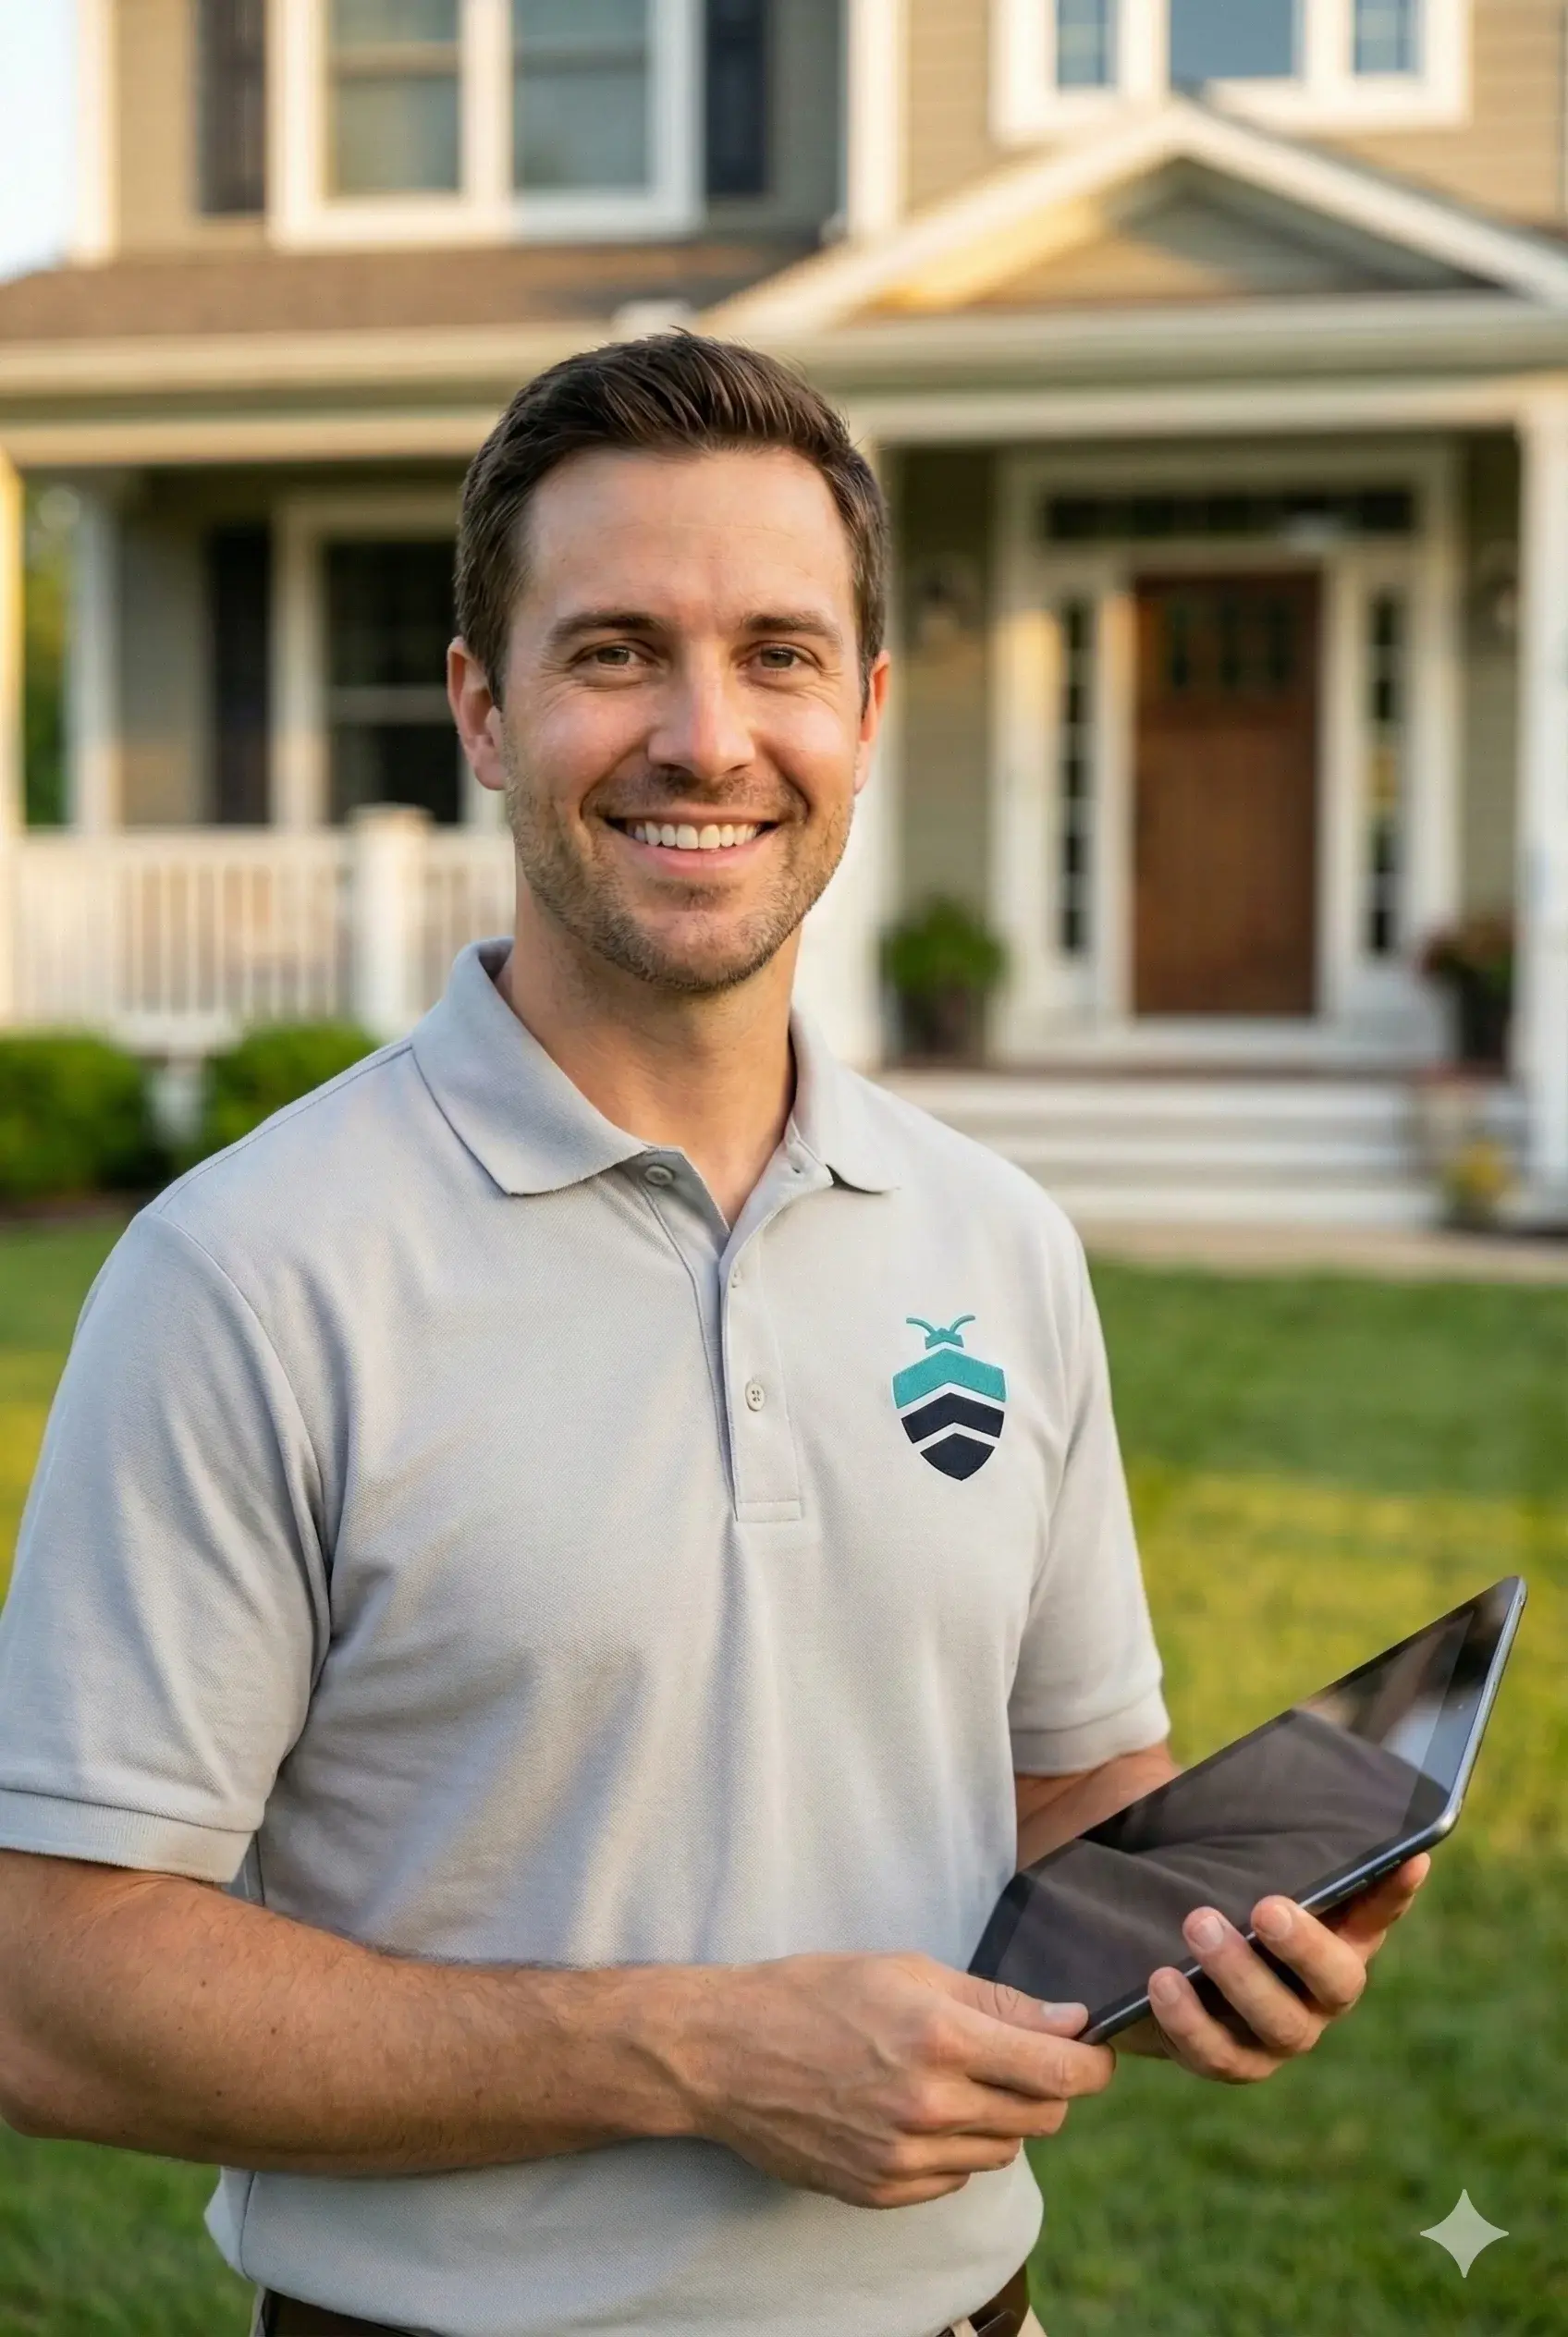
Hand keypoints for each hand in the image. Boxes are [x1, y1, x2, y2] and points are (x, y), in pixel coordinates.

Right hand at [663, 1951, 1115, 2207]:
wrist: (725, 2053)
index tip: (1093, 2052)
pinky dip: (956, 2146)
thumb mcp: (907, 1970)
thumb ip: (998, 2001)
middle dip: (1048, 2087)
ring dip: (1000, 2116)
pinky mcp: (883, 2191)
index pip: (1060, 2071)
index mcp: (941, 2037)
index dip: (1093, 2064)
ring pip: (1004, 2150)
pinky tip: (918, 2110)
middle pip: (1043, 2116)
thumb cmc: (814, 1994)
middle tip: (1020, 2056)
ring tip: (955, 2078)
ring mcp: (904, 2157)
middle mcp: (929, 2105)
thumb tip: (1071, 2023)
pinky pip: (957, 2175)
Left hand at [1120, 1854, 1429, 2081]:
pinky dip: (1189, 2020)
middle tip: (1266, 1907)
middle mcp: (1320, 1995)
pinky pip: (1214, 2053)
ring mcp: (1276, 2035)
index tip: (1411, 1856)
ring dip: (1240, 1977)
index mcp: (1338, 1939)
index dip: (1396, 1890)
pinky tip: (1163, 1981)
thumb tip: (1300, 1780)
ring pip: (1278, 2024)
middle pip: (1338, 1983)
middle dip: (1304, 1947)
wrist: (1148, 1944)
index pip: (1380, 1912)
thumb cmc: (1211, 1891)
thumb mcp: (1236, 1860)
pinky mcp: (1225, 2060)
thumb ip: (1269, 1840)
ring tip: (1198, 1925)